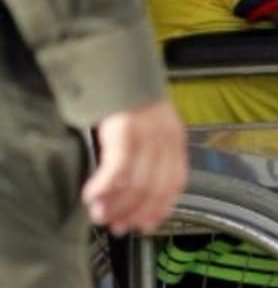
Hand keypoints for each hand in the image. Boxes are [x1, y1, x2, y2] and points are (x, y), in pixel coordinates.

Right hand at [83, 99, 187, 234]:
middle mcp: (166, 138)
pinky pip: (116, 170)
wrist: (117, 61)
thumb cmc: (128, 98)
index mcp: (175, 139)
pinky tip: (91, 195)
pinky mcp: (125, 130)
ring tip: (100, 215)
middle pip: (154, 189)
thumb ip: (149, 154)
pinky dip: (103, 187)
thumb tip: (134, 191)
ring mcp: (147, 134)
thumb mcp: (150, 125)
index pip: (175, 184)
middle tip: (116, 226)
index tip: (146, 225)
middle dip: (134, 213)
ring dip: (116, 205)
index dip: (160, 209)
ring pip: (135, 184)